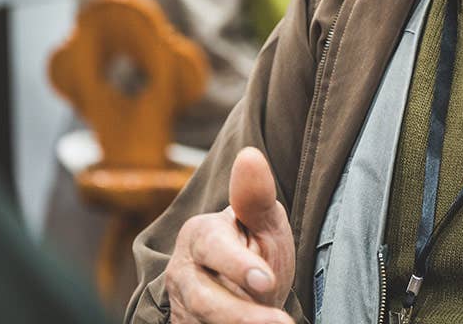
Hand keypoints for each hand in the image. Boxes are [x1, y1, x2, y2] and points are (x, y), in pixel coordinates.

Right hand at [164, 147, 295, 322]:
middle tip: (280, 322)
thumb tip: (250, 155)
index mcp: (200, 235)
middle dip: (240, 314)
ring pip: (202, 322)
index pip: (212, 248)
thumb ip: (255, 196)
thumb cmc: (256, 247)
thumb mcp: (263, 221)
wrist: (247, 290)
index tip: (266, 280)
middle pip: (202, 298)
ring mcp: (182, 306)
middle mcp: (183, 272)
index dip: (237, 265)